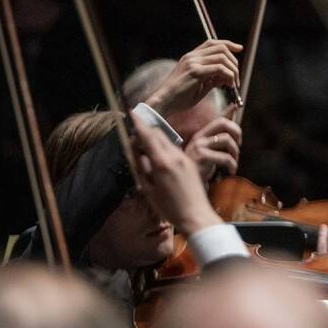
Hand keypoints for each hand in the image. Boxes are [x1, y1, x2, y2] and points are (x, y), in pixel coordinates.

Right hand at [128, 110, 218, 238]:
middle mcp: (175, 157)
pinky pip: (174, 149)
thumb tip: (135, 152)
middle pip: (158, 135)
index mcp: (162, 163)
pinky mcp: (190, 163)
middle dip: (146, 130)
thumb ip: (141, 168)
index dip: (139, 124)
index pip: (149, 136)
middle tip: (135, 131)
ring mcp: (185, 159)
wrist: (196, 215)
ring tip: (144, 144)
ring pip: (167, 141)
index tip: (132, 112)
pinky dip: (164, 147)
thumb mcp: (149, 189)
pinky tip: (158, 155)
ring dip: (155, 138)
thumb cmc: (169, 208)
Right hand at [143, 39, 242, 115]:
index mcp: (191, 57)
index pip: (212, 43)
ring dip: (233, 71)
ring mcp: (193, 62)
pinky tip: (228, 86)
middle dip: (234, 61)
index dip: (228, 44)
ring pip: (223, 58)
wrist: (164, 103)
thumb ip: (213, 79)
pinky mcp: (195, 71)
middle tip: (236, 77)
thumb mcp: (200, 86)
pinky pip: (220, 69)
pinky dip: (229, 76)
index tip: (239, 48)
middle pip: (221, 48)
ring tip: (233, 84)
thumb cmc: (180, 97)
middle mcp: (192, 56)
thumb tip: (228, 76)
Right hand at [184, 115, 242, 179]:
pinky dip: (232, 164)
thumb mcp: (209, 154)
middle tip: (239, 144)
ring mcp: (199, 146)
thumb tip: (230, 133)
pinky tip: (231, 171)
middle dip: (236, 131)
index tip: (236, 105)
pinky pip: (224, 156)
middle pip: (222, 123)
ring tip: (234, 161)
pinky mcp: (201, 157)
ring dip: (235, 151)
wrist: (186, 185)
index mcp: (201, 136)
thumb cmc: (200, 170)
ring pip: (226, 139)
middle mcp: (199, 138)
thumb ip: (218, 143)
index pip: (216, 119)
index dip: (228, 111)